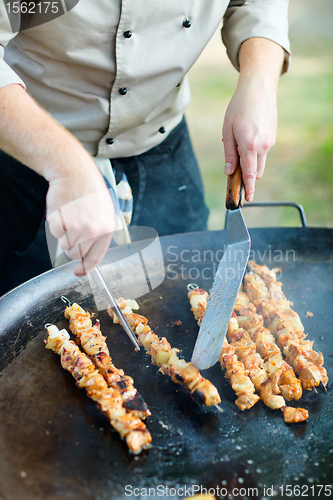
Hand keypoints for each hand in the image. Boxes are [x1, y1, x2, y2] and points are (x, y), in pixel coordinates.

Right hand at [46, 157, 114, 275]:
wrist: (74, 172)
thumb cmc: (89, 192)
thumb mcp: (103, 213)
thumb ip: (98, 234)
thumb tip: (88, 259)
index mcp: (107, 230)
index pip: (96, 257)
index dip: (86, 267)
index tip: (78, 272)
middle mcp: (94, 231)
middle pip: (76, 253)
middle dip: (72, 246)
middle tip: (72, 228)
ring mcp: (77, 227)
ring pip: (64, 245)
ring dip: (64, 234)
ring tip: (69, 215)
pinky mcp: (62, 222)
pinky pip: (55, 233)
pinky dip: (55, 224)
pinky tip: (62, 210)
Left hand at [222, 76, 276, 201]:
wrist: (258, 88)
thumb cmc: (238, 108)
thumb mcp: (227, 131)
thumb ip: (229, 154)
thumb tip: (228, 171)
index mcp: (249, 146)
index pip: (249, 174)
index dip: (248, 189)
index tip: (248, 199)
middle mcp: (262, 146)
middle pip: (256, 172)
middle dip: (247, 176)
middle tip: (234, 174)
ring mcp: (269, 141)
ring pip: (260, 162)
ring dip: (251, 163)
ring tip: (239, 147)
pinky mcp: (272, 136)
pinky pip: (263, 151)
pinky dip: (255, 152)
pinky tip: (247, 136)